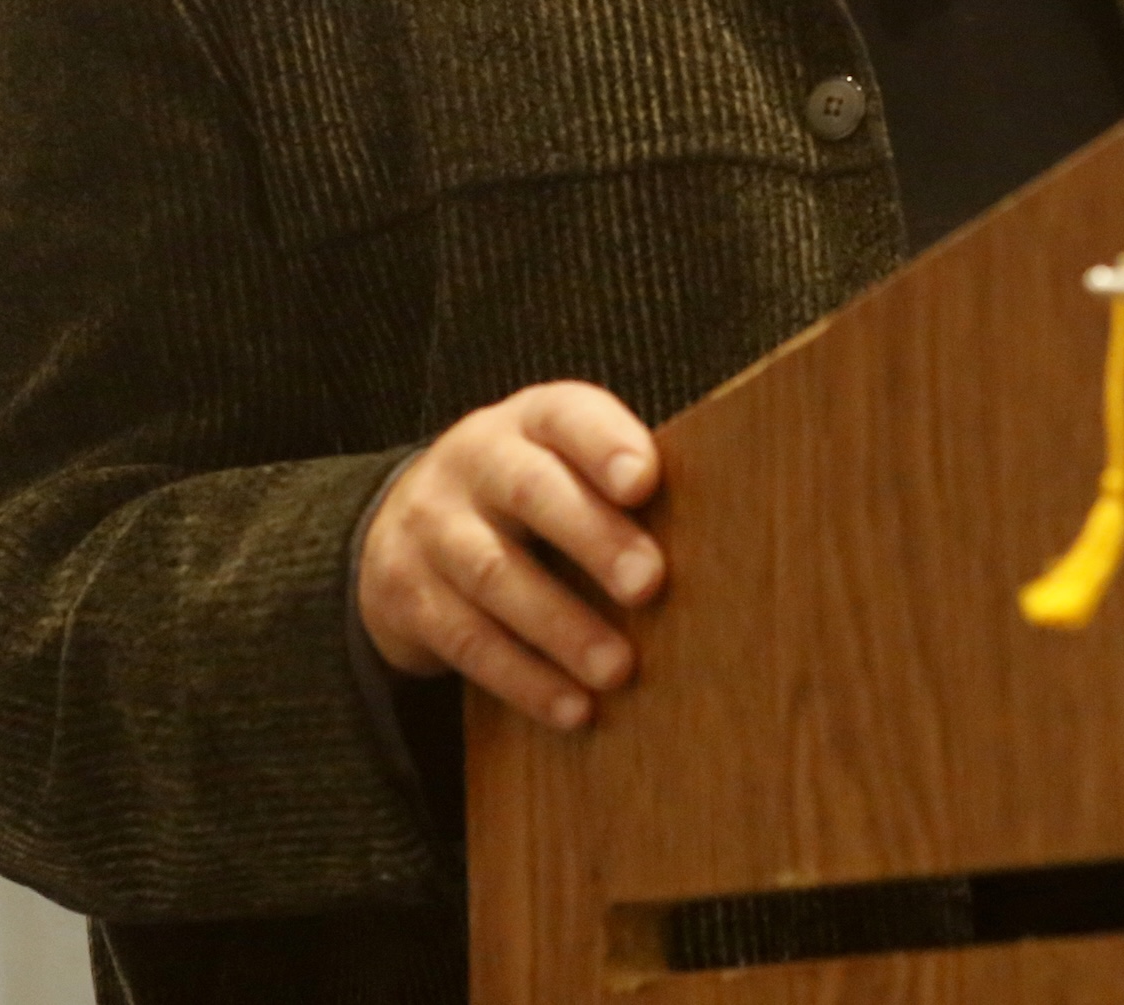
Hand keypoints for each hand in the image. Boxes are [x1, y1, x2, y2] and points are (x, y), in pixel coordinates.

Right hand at [358, 381, 664, 730]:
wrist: (405, 523)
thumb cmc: (530, 493)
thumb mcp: (563, 463)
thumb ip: (620, 484)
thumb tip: (718, 538)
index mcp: (529, 419)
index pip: (567, 415)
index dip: (606, 444)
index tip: (646, 481)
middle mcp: (474, 462)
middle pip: (532, 493)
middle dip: (594, 538)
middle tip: (650, 583)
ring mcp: (431, 527)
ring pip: (494, 575)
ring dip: (561, 627)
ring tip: (618, 668)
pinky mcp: (405, 596)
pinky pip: (465, 640)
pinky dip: (523, 679)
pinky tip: (573, 708)